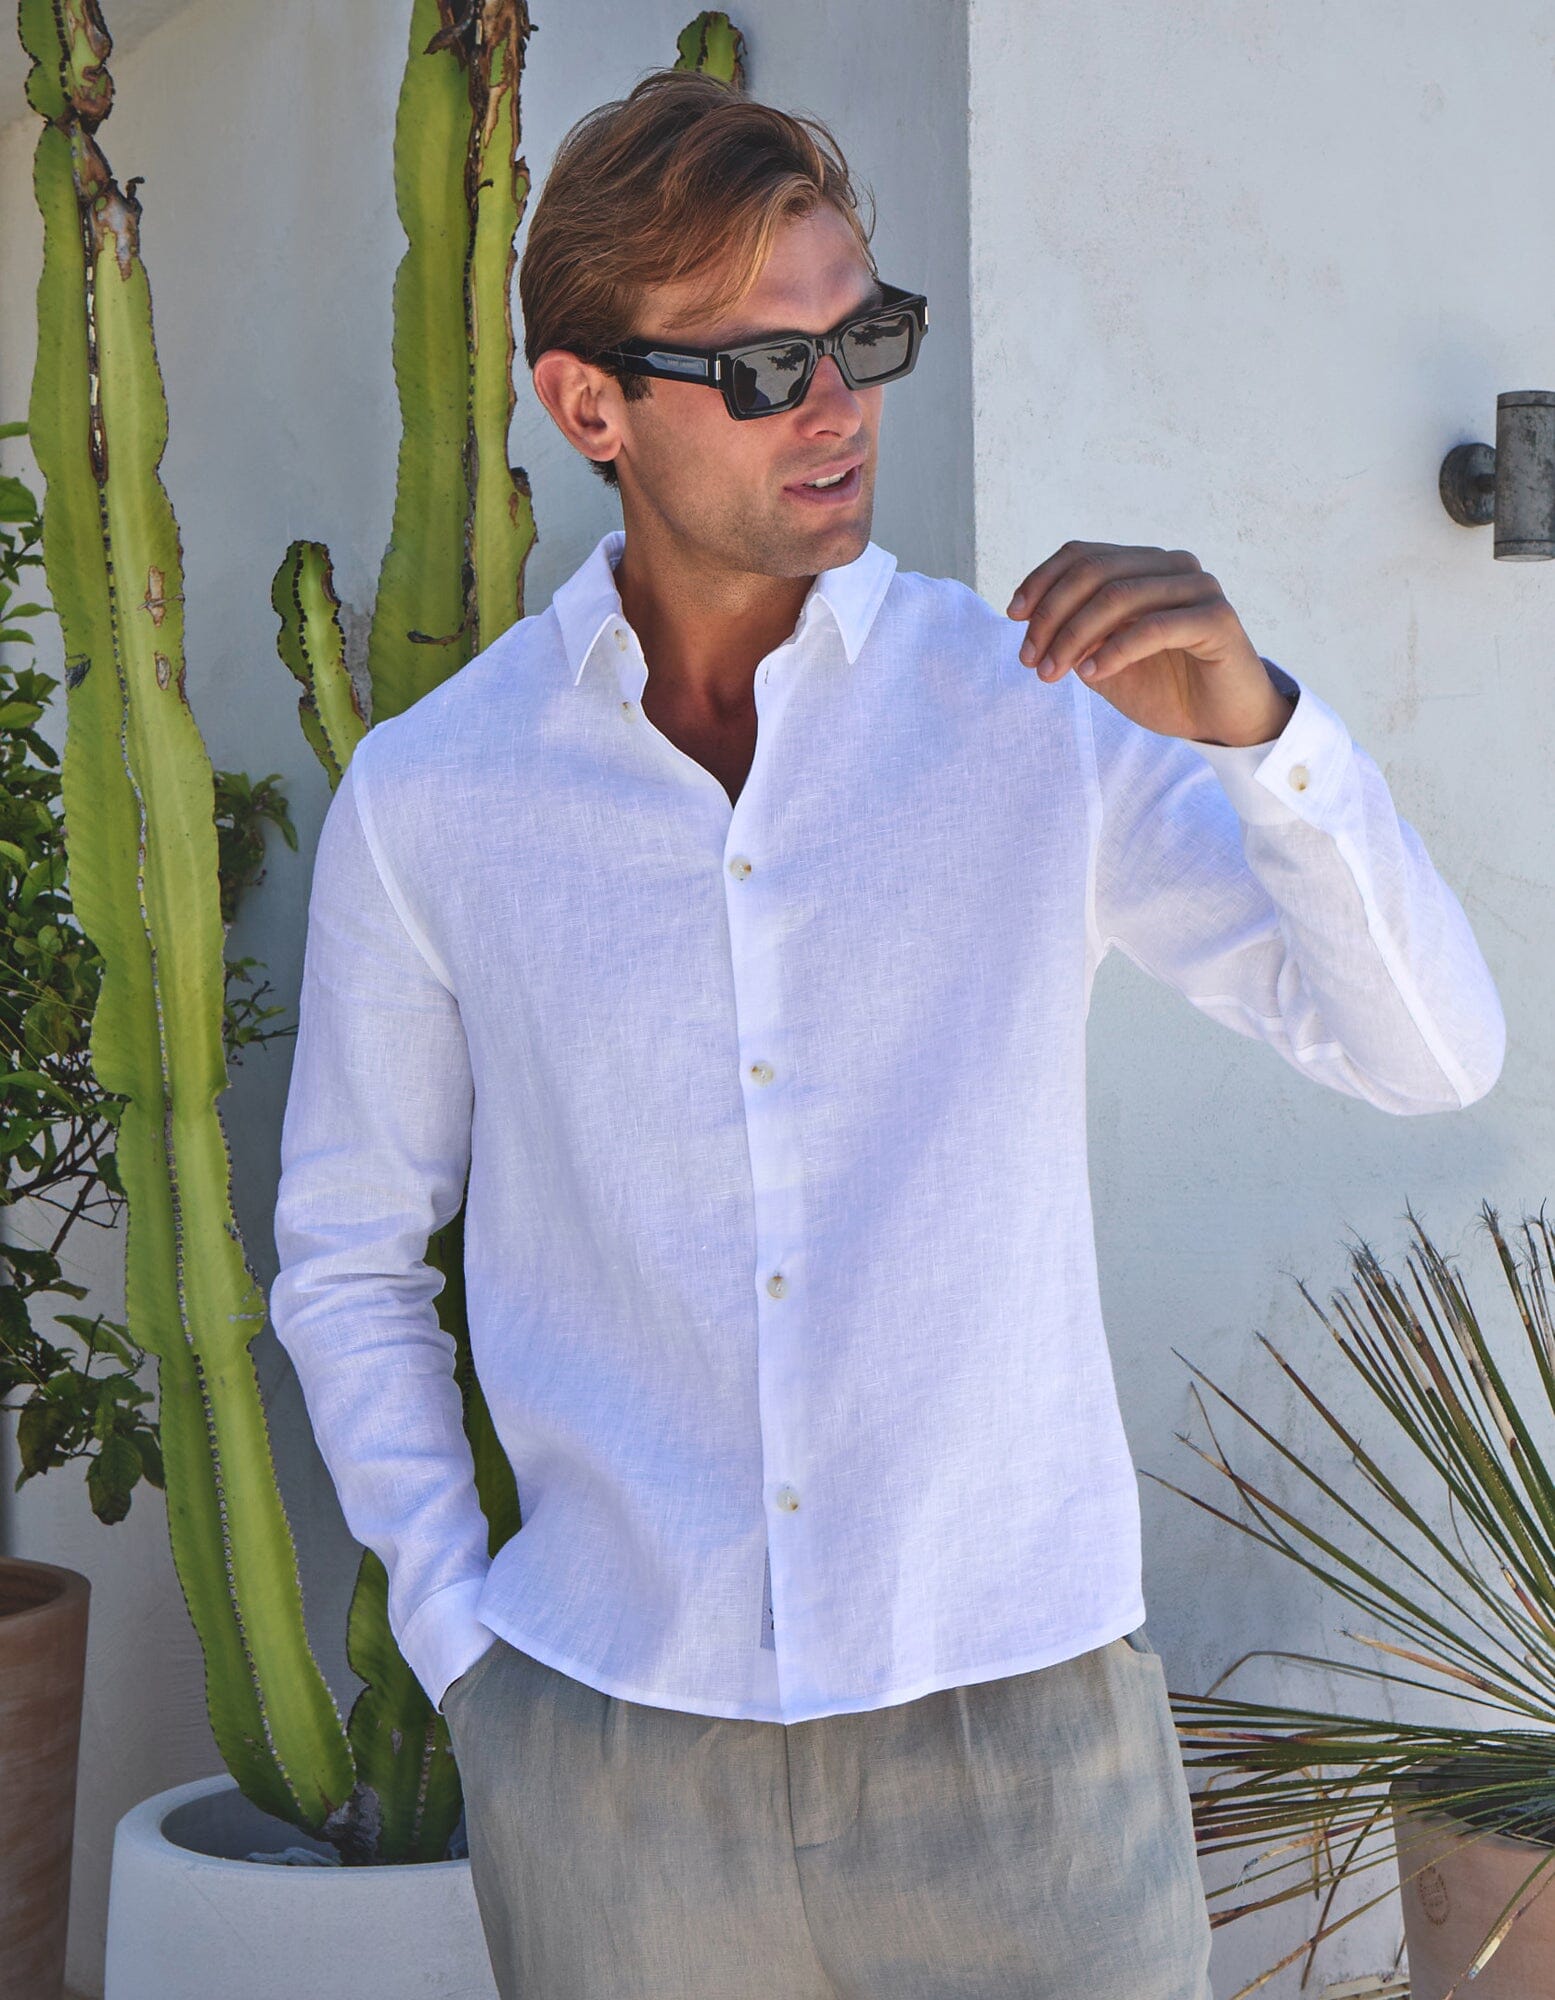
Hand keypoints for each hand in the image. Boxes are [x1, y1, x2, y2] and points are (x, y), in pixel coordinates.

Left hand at [1004, 542, 1296, 746]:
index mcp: (1144, 566)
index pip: (1082, 555)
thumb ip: (1075, 636)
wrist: (1222, 724)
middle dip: (1051, 615)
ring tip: (1051, 673)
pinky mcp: (1217, 619)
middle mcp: (1173, 566)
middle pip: (1095, 571)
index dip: (1041, 581)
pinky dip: (1115, 649)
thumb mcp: (1105, 661)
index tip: (1013, 617)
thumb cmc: (1165, 690)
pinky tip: (1091, 673)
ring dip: (1074, 636)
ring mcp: (1199, 588)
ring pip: (1119, 596)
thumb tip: (1032, 619)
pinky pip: (1154, 626)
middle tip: (1030, 660)